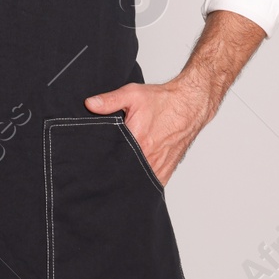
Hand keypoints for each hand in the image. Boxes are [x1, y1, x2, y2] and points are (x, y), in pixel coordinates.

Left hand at [83, 79, 217, 186]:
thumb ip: (109, 101)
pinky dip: (140, 182)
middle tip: (102, 168)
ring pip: (136, 181)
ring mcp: (158, 167)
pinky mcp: (165, 171)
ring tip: (117, 172)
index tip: (93, 161)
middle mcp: (148, 158)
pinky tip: (132, 176)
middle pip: (123, 173)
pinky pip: (149, 184)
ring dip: (126, 178)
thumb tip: (90, 104)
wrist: (188, 105)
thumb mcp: (132, 94)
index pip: (112, 160)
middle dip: (112, 171)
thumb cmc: (162, 100)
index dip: (101, 161)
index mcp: (137, 141)